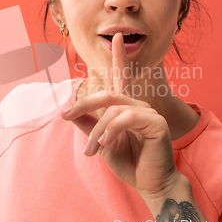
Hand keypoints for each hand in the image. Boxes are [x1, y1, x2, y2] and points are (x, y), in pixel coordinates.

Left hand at [61, 33, 181, 196]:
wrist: (149, 184)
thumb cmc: (129, 162)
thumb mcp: (101, 143)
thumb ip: (88, 126)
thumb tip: (68, 112)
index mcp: (126, 107)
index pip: (120, 78)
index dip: (118, 58)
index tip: (115, 38)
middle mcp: (138, 105)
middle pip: (107, 94)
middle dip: (84, 103)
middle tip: (65, 114)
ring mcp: (148, 112)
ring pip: (113, 109)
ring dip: (98, 130)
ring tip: (92, 149)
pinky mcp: (155, 122)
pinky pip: (126, 118)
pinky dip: (112, 130)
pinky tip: (106, 143)